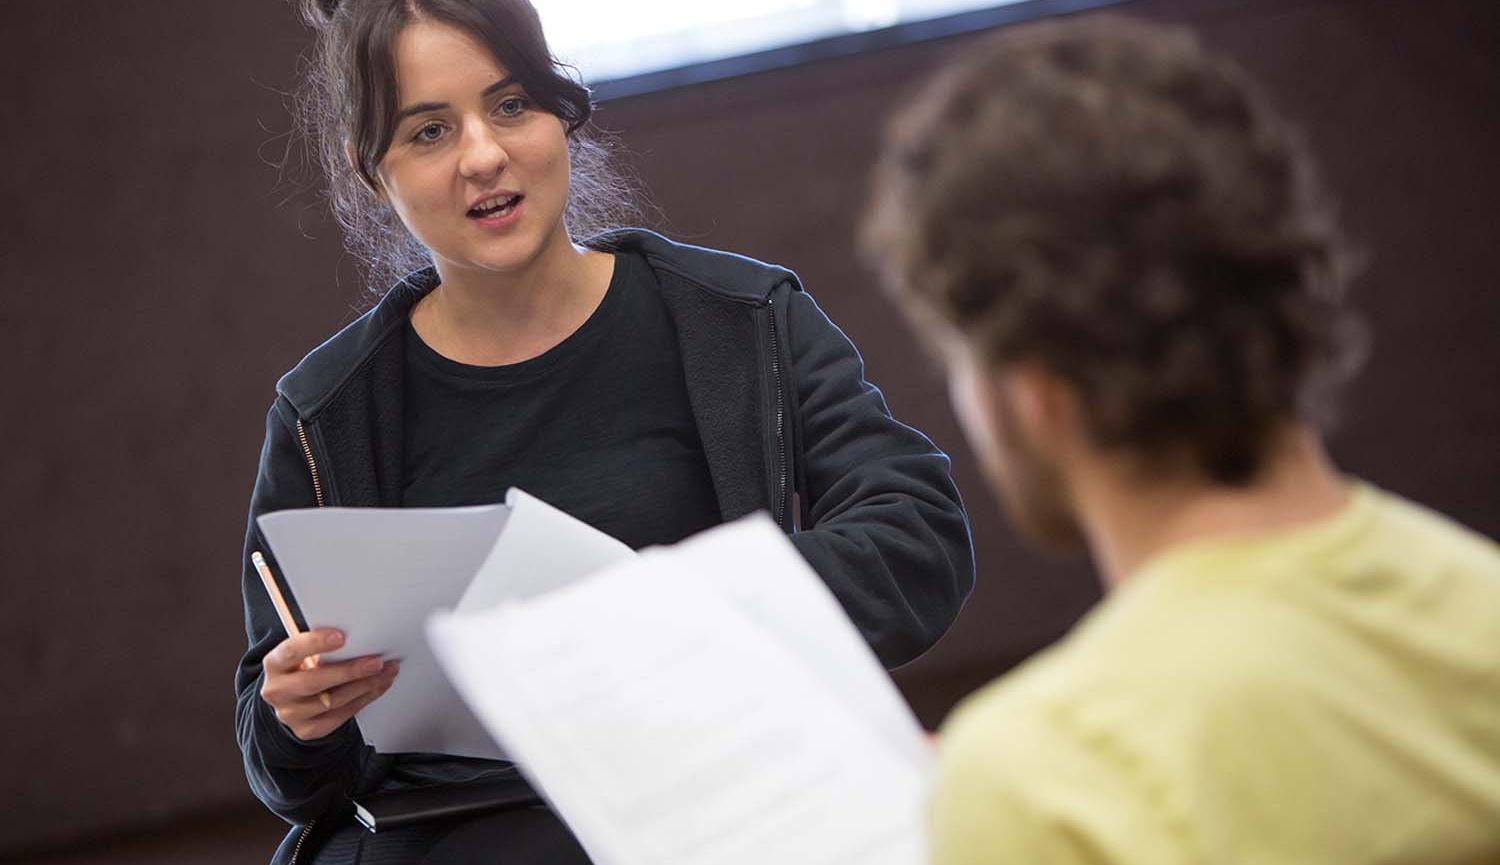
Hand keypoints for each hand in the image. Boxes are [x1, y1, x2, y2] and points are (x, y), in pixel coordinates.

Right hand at [260, 628, 399, 741]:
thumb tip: (359, 638)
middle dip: (349, 671)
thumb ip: (321, 647)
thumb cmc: (303, 668)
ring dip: (365, 686)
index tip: (341, 636)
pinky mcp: (307, 730)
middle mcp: (277, 691)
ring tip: (385, 672)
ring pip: (332, 701)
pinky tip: (377, 687)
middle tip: (376, 662)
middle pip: (314, 682)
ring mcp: (290, 714)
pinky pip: (340, 716)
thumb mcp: (304, 654)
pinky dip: (363, 699)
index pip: (291, 652)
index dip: (315, 643)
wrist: (291, 700)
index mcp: (275, 664)